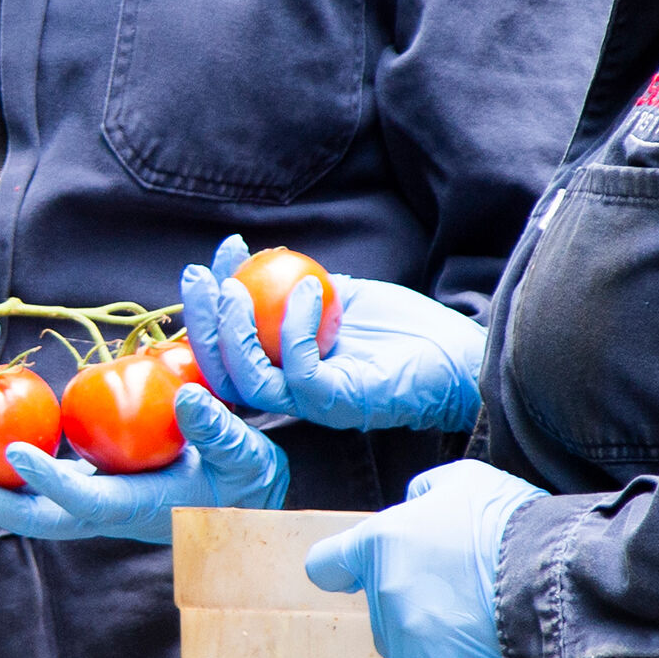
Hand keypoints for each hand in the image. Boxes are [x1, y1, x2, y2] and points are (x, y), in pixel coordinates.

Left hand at [0, 385, 289, 544]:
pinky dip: (0, 471)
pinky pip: (33, 485)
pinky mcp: (85, 489)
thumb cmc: (247, 477)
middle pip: (32, 518)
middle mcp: (104, 513)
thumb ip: (219, 429)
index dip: (49, 481)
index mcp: (139, 509)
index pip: (84, 501)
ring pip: (24, 506)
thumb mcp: (247, 452)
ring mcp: (90, 504)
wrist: (242, 500)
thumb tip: (186, 399)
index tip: (15, 451)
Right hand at [179, 234, 484, 432]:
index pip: (230, 344)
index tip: (220, 253)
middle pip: (222, 369)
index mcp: (283, 366)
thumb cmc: (405, 329)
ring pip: (247, 379)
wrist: (460, 356)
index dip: (213, 301)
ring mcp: (311, 401)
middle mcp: (289, 390)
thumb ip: (300, 286)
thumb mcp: (343, 297)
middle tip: (198, 275)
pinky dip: (296, 328)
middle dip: (201, 319)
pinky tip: (312, 289)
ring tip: (236, 287)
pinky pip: (298, 371)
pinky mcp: (336, 404)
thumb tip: (260, 259)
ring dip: (233, 330)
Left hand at [304, 459, 545, 657]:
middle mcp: (382, 588)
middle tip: (451, 591)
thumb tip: (415, 504)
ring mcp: (401, 632)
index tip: (355, 577)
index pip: (325, 565)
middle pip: (377, 606)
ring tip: (466, 622)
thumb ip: (425, 493)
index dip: (343, 571)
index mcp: (379, 539)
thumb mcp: (463, 480)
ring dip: (421, 636)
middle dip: (406, 600)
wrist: (550, 573)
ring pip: (395, 642)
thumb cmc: (509, 523)